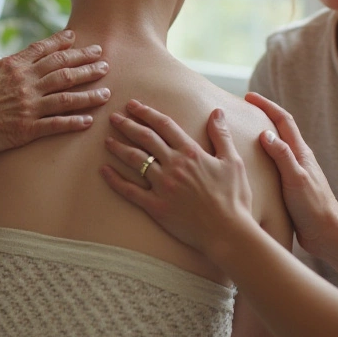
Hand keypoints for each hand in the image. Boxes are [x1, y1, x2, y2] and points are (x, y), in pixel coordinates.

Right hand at [0, 29, 110, 157]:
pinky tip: (90, 120)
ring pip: (67, 95)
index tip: (77, 38)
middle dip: (86, 63)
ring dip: (89, 92)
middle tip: (104, 59)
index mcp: (12, 66)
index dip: (62, 42)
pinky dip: (75, 121)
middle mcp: (26, 82)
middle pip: (63, 69)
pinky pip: (57, 124)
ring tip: (107, 91)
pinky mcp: (28, 128)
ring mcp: (29, 105)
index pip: (43, 49)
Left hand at [101, 100, 255, 256]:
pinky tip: (103, 171)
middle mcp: (173, 165)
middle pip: (145, 138)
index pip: (164, 125)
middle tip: (113, 117)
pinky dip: (115, 180)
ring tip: (107, 139)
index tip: (132, 105)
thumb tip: (217, 111)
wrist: (227, 232)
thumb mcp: (232, 161)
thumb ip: (221, 135)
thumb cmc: (234, 198)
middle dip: (127, 125)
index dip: (146, 113)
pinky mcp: (155, 206)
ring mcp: (162, 185)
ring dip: (119, 147)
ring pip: (134, 160)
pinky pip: (129, 190)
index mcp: (190, 152)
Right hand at [246, 92, 337, 254]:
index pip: (283, 121)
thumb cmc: (313, 207)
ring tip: (241, 133)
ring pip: (276, 147)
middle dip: (263, 115)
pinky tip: (250, 165)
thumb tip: (265, 133)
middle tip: (242, 109)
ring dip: (261, 134)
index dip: (267, 106)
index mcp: (300, 153)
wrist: (327, 234)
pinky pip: (273, 164)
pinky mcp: (290, 186)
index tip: (249, 97)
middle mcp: (298, 159)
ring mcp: (294, 171)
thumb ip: (282, 156)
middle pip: (280, 129)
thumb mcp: (296, 179)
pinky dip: (261, 156)